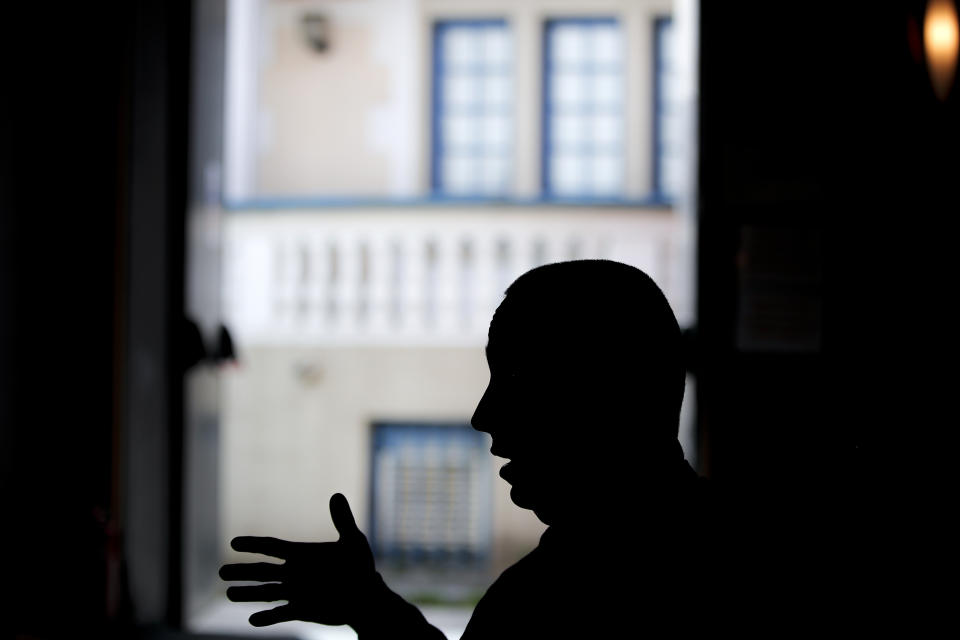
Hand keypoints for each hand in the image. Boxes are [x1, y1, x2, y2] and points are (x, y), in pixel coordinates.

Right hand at [219, 493, 377, 627]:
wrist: (367, 597)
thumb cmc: (359, 567)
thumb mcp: (353, 542)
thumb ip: (342, 520)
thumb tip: (336, 494)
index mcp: (301, 555)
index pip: (271, 547)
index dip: (253, 544)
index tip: (234, 542)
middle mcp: (293, 573)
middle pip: (262, 571)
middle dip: (242, 571)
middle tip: (221, 572)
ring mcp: (296, 593)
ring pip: (266, 592)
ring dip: (248, 594)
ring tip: (229, 593)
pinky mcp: (302, 610)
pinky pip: (281, 614)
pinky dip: (268, 618)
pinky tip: (252, 619)